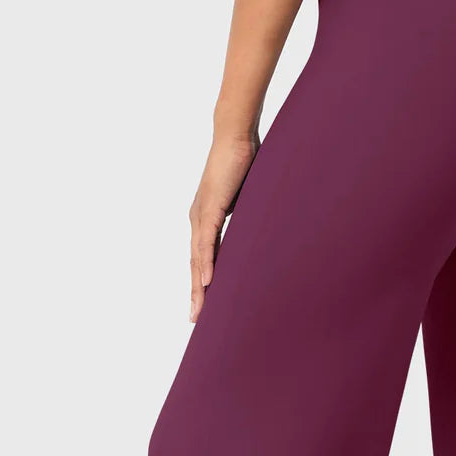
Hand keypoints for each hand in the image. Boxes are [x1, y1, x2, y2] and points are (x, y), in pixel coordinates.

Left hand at [188, 133, 258, 321]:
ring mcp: (201, 214)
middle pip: (195, 264)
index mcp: (206, 219)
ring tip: (198, 310)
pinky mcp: (209, 208)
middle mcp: (198, 220)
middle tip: (195, 320)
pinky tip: (206, 281)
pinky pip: (206, 242)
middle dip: (196, 293)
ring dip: (197, 286)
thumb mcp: (246, 200)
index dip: (202, 283)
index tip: (203, 305)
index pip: (202, 258)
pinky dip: (205, 263)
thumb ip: (247, 218)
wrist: (235, 136)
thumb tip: (259, 231)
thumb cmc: (243, 162)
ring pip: (197, 258)